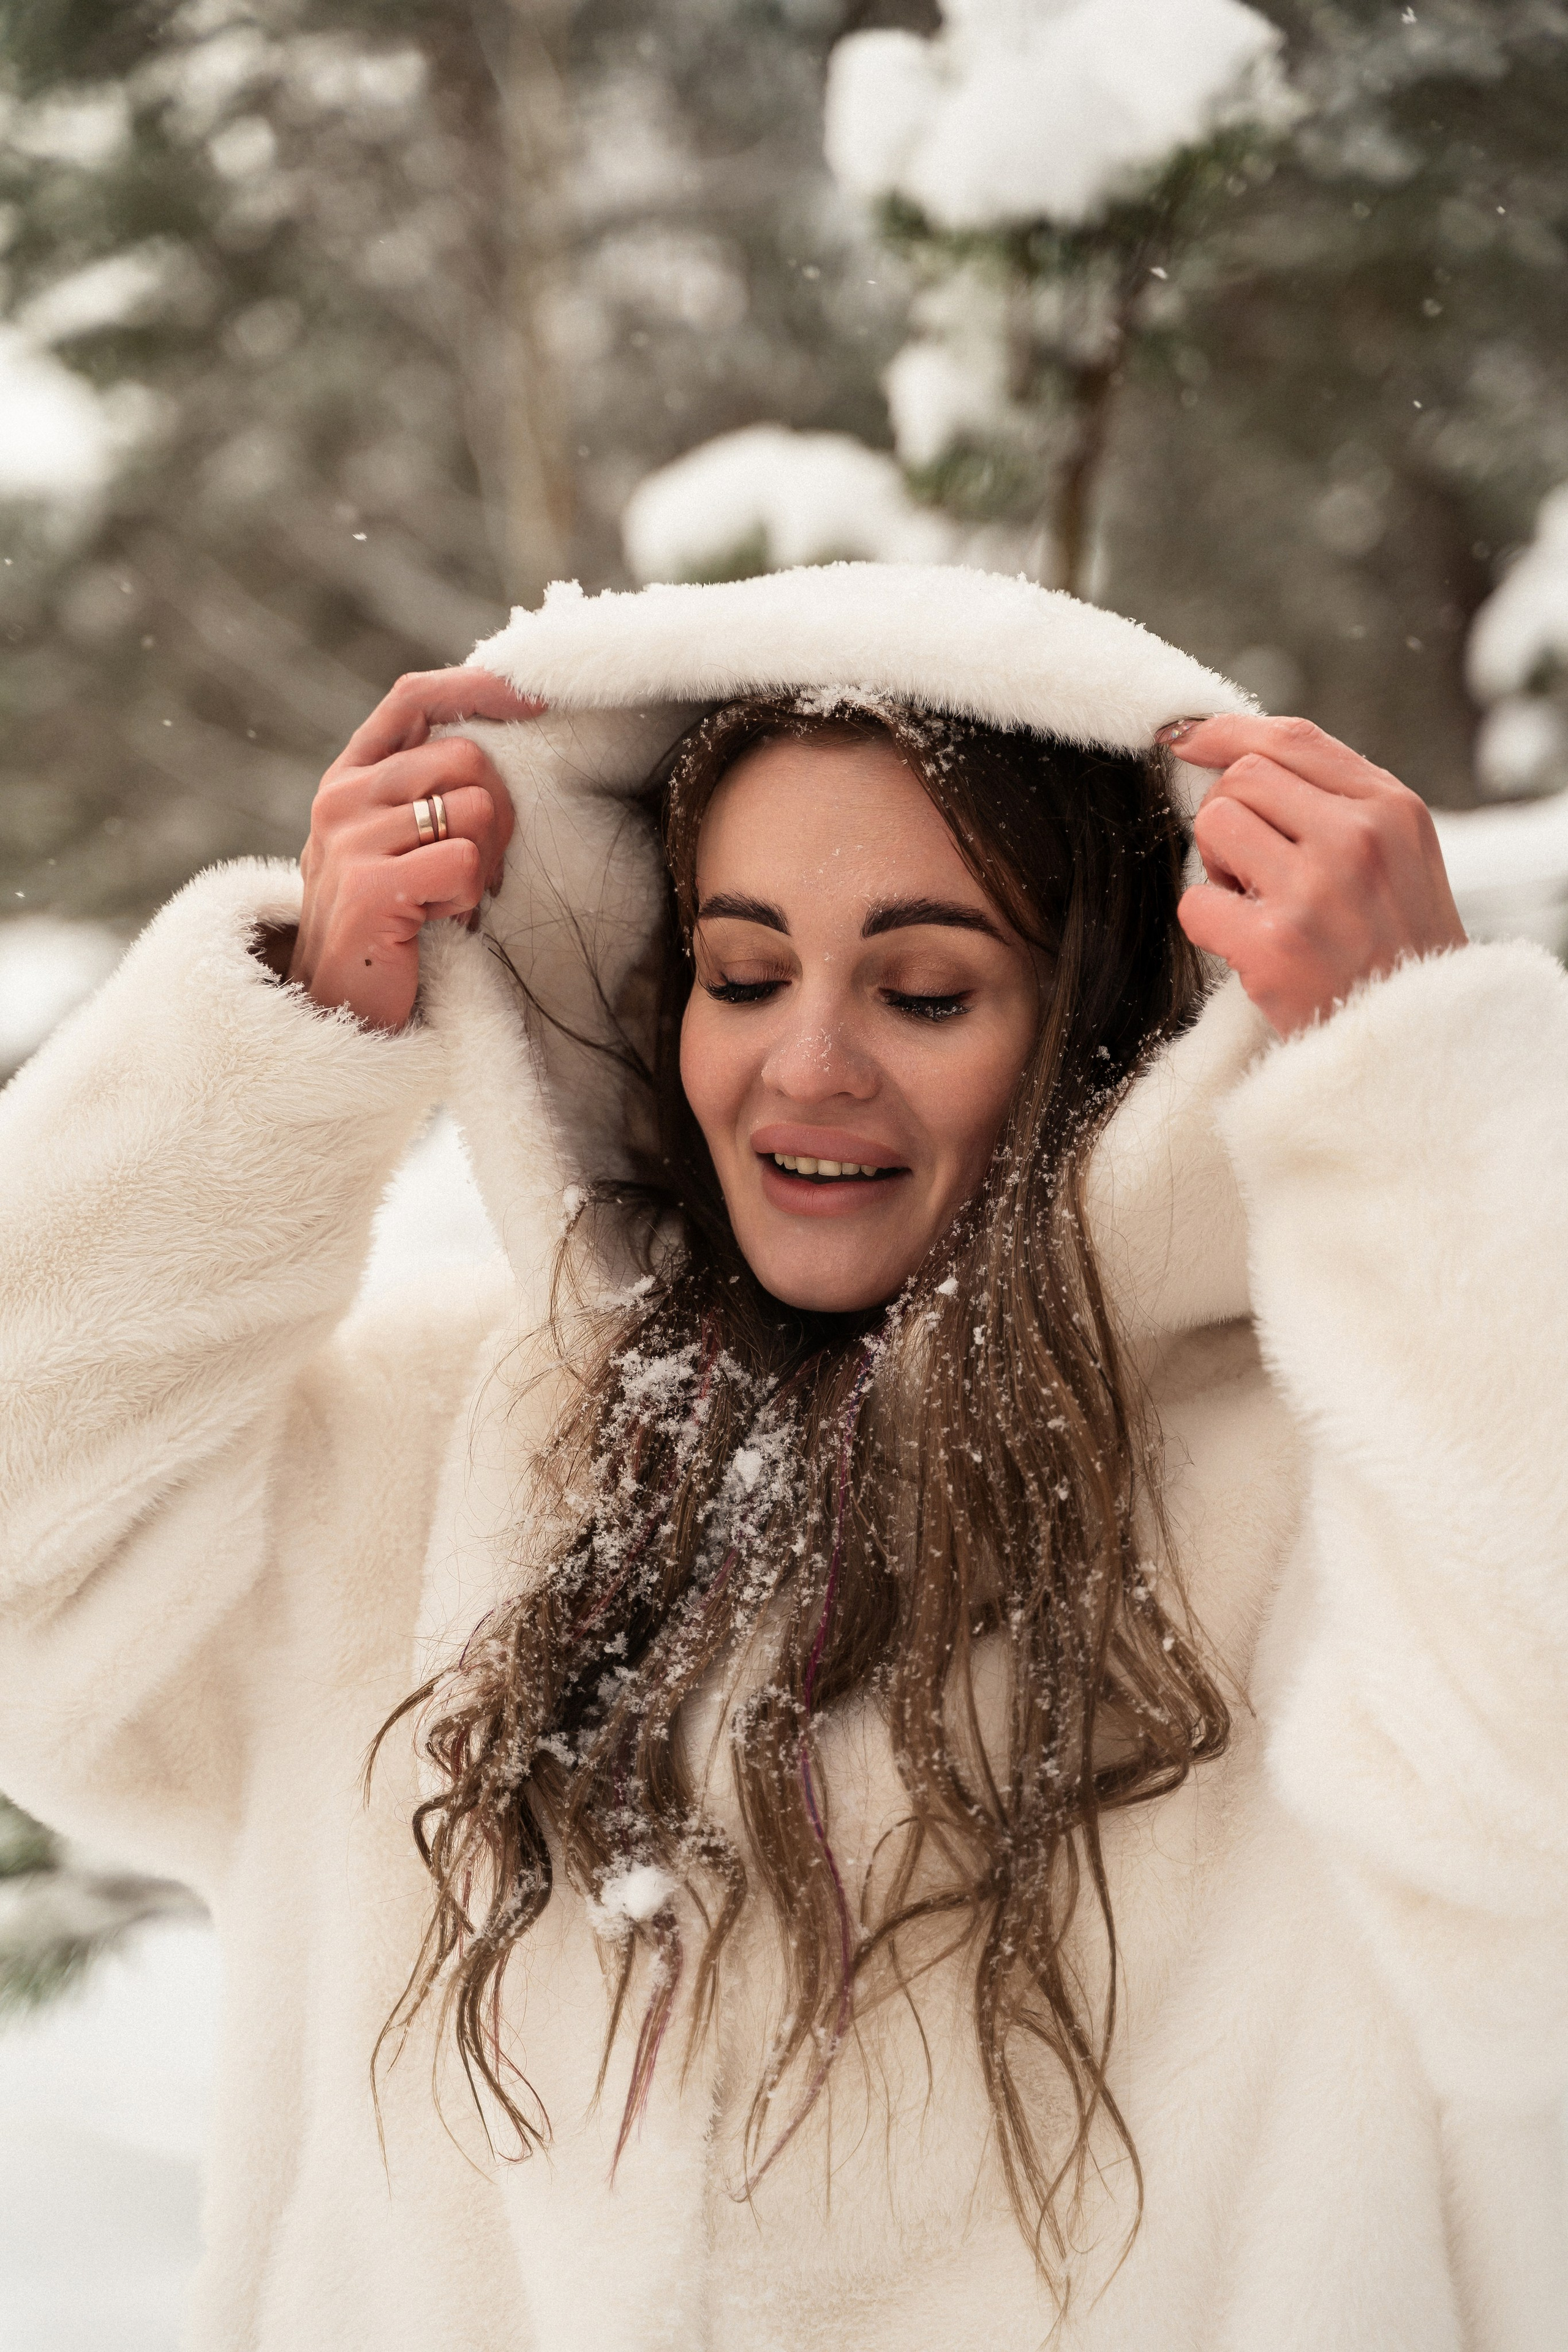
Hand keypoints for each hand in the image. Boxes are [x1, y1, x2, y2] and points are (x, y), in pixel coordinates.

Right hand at [288, 667, 544, 1030]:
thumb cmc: (388, 933)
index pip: (414, 699)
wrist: (335, 1014)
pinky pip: (465, 862)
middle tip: (479, 872)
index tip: (536, 702)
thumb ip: (427, 796)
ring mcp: (348, 840)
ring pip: (475, 807)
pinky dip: (468, 901)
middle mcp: (340, 799)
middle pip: (467, 755)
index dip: (478, 689)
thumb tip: (499, 748)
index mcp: (349, 780)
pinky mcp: (368, 885)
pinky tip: (437, 925)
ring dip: (484, 863)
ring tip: (449, 901)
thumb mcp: (398, 849)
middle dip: (500, 814)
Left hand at [1166, 714, 1467, 1037]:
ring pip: (1214, 827)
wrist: (1419, 1040)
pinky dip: (1209, 924)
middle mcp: (1357, 838)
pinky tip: (1249, 946)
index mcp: (1391, 808)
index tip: (1187, 739)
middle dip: (1230, 817)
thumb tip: (1237, 752)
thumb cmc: (1397, 946)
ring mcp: (1314, 890)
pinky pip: (1194, 902)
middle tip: (1256, 870)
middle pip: (1243, 778)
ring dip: (1218, 867)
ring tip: (1259, 904)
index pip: (1292, 739)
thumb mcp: (1399, 854)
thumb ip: (1337, 801)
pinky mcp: (1273, 946)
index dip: (1227, 733)